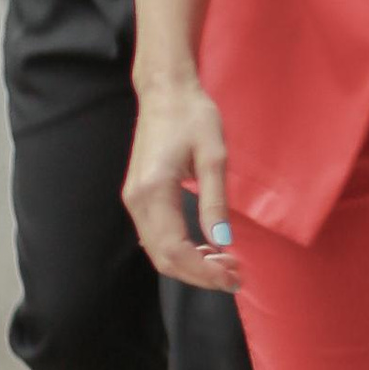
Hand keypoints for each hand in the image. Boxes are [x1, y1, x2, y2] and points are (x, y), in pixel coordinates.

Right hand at [124, 72, 241, 293]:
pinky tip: (206, 249)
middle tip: (235, 276)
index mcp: (153, 191)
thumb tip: (221, 243)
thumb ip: (215, 202)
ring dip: (190, 265)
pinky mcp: (138, 197)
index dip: (203, 272)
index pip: (174, 250)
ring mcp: (133, 200)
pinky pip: (155, 237)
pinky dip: (179, 251)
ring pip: (157, 251)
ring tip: (226, 264)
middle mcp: (136, 200)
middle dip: (199, 274)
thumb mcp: (214, 156)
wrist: (166, 92)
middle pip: (163, 258)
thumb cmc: (194, 117)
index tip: (233, 278)